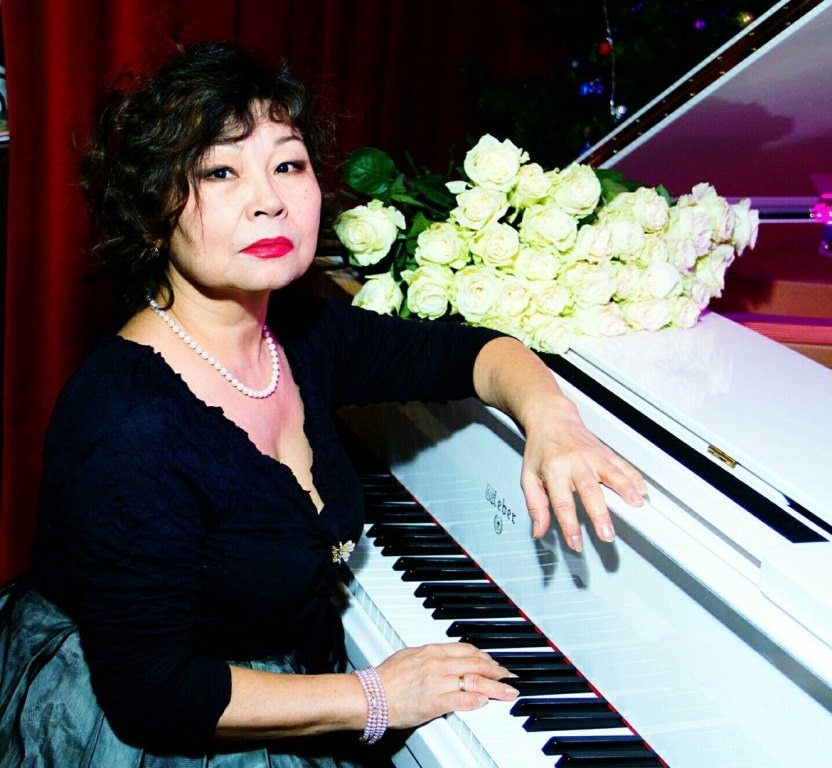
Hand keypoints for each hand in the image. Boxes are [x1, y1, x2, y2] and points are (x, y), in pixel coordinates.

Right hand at [375, 642, 517, 728]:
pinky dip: (476, 700)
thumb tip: (445, 659)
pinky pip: (461, 699)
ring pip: (474, 680)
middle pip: (476, 664)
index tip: (494, 663)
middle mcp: (437, 663)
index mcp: (432, 651)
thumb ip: (430, 657)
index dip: (485, 657)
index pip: (466, 650)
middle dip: (496, 671)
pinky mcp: (435, 702)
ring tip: (507, 692)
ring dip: (495, 686)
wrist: (370, 695)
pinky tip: (486, 701)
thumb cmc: (385, 678)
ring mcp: (437, 682)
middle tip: (509, 676)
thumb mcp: (410, 656)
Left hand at [521, 395, 645, 550]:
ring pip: (611, 473)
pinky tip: (641, 489)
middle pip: (589, 491)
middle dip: (599, 515)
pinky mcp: (605, 452)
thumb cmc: (540, 448)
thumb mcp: (529, 476)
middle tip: (607, 534)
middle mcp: (574, 462)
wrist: (551, 418)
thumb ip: (535, 505)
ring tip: (635, 504)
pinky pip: (622, 464)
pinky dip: (634, 477)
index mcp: (554, 469)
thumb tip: (538, 530)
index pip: (562, 503)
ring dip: (625, 489)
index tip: (576, 542)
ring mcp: (592, 456)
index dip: (570, 525)